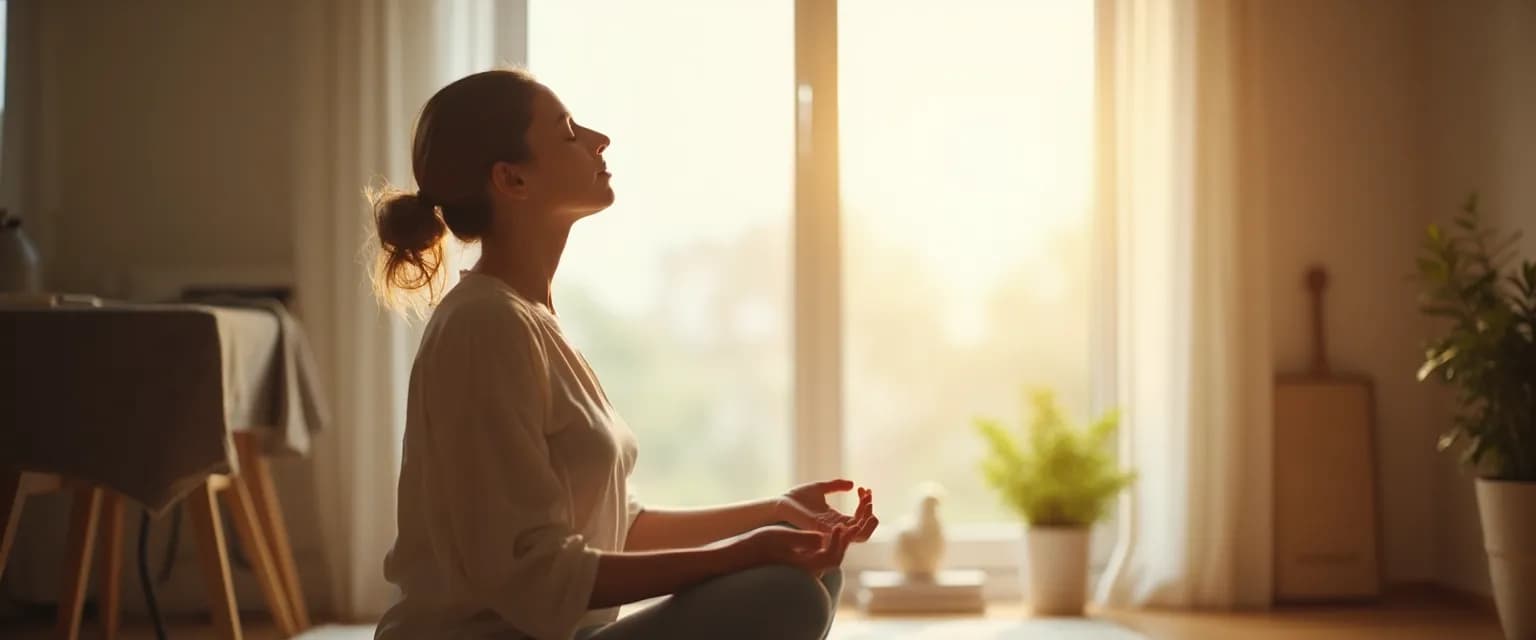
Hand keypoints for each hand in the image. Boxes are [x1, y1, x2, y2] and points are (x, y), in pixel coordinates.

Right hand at [733, 524, 857, 577]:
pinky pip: (825, 550)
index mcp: (805, 566)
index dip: (840, 542)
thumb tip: (821, 539)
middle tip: (852, 521)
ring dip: (842, 538)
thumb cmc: (761, 544)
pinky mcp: (806, 558)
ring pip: (833, 553)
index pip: (832, 557)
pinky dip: (833, 538)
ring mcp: (808, 564)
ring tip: (845, 522)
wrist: (746, 552)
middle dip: (846, 540)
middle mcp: (810, 568)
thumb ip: (803, 539)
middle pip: (837, 556)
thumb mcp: (782, 537)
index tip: (839, 525)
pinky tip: (833, 525)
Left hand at [779, 479, 878, 541]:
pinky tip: (859, 510)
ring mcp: (830, 530)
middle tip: (868, 496)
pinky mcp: (823, 529)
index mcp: (836, 519)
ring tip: (867, 502)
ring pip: (859, 533)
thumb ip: (836, 486)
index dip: (866, 504)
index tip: (865, 489)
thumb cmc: (798, 497)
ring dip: (867, 517)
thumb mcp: (821, 488)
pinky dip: (856, 525)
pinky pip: (845, 534)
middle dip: (869, 512)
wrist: (781, 502)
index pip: (859, 518)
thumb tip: (852, 484)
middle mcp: (835, 527)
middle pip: (863, 528)